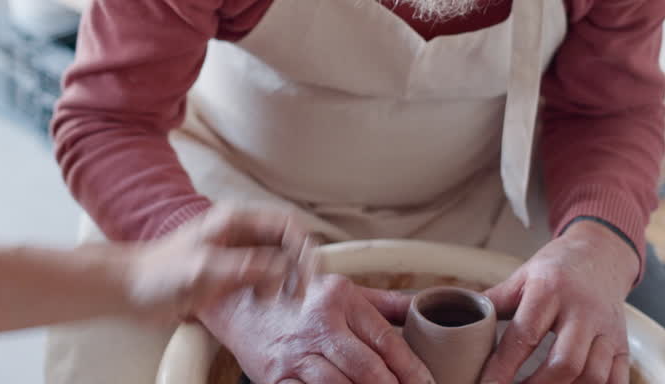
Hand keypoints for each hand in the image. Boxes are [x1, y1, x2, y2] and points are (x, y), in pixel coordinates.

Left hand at [120, 206, 317, 321]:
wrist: (131, 288)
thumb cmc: (158, 272)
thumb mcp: (202, 267)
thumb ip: (241, 266)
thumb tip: (280, 269)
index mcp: (235, 219)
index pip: (286, 224)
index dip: (303, 248)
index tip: (306, 277)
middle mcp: (241, 232)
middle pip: (288, 242)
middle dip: (298, 267)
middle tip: (295, 295)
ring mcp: (238, 252)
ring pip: (281, 260)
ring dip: (286, 280)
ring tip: (270, 299)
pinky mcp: (233, 272)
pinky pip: (267, 276)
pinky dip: (272, 288)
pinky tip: (261, 300)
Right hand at [198, 272, 434, 383]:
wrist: (237, 304)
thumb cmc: (295, 298)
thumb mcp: (340, 289)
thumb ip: (384, 302)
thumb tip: (424, 307)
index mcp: (339, 298)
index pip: (386, 340)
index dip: (412, 368)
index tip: (427, 383)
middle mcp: (318, 323)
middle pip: (368, 368)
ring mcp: (296, 353)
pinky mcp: (277, 376)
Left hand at [479, 221, 639, 383]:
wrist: (600, 254)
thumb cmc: (556, 269)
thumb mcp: (521, 276)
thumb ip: (493, 301)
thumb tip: (457, 315)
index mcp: (550, 290)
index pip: (524, 335)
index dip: (503, 366)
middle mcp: (583, 310)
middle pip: (565, 362)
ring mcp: (607, 329)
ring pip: (593, 374)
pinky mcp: (623, 344)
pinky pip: (617, 378)